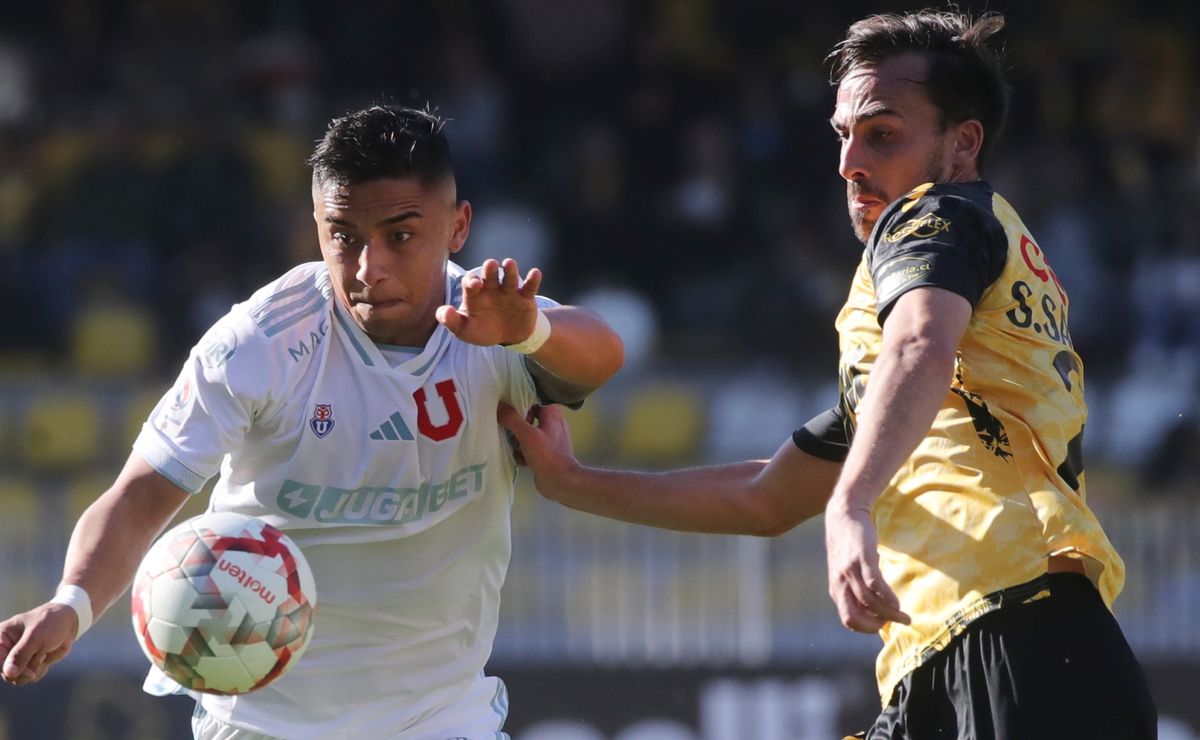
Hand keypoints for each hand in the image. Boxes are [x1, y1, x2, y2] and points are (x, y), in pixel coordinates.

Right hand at [0, 604, 78, 685]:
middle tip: (40, 655)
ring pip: (18, 678)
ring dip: (34, 669)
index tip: (22, 670)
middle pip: (7, 674)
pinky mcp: (27, 666)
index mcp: (1, 637)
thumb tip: (9, 673)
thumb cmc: (49, 623)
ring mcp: (16, 659)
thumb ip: (20, 655)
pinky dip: (40, 671)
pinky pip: (29, 678)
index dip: (7, 668)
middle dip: (26, 669)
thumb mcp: (35, 636)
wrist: (68, 623)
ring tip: (43, 652)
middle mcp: (5, 650)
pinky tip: (45, 657)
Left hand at [436, 258, 542, 346]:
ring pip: (509, 278)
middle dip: (489, 270)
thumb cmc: (484, 330)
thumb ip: (452, 322)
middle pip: (489, 276)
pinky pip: (529, 287)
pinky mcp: (525, 298)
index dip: (472, 282)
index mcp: (475, 294)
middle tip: (490, 264)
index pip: (471, 283)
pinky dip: (533, 280)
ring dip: (510, 271)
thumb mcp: (465, 330)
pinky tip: (535, 273)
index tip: (475, 285)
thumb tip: (443, 311)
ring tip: (509, 263)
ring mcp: (509, 292)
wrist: (509, 337)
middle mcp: (491, 289)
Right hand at [497, 402, 577, 496]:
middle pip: (527, 420)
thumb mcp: (527, 434)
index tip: (505, 416)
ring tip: (511, 447)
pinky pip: (529, 449)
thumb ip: (512, 419)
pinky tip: (518, 459)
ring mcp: (550, 440)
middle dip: (515, 428)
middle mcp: (553, 423)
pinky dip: (522, 453)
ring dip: (517, 442)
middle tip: (506, 433)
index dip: (517, 409)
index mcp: (553, 413)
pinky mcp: (546, 454)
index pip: (530, 404)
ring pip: (527, 435)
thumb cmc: (547, 454)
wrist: (561, 481)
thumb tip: (499, 405)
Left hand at [824, 498, 909, 632]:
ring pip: (868, 603)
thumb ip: (856, 588)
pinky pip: (874, 584)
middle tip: (894, 624)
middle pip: (853, 617)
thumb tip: (875, 608)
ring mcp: (850, 571)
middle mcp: (840, 583)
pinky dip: (887, 598)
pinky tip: (898, 603)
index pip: (849, 620)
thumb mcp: (847, 571)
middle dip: (875, 626)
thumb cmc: (849, 545)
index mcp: (837, 589)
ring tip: (904, 617)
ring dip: (888, 614)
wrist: (844, 514)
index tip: (883, 625)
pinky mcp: (861, 559)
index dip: (867, 628)